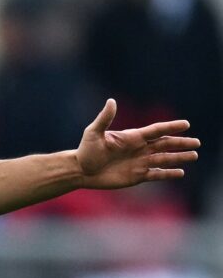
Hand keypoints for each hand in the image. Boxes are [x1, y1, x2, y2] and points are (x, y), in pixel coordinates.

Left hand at [75, 99, 199, 188]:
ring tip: (193, 156)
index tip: (186, 124)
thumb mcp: (93, 133)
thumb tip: (111, 101)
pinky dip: (168, 174)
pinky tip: (180, 173)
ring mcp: (139, 162)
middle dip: (181, 143)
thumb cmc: (86, 151)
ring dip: (179, 158)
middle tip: (197, 143)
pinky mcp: (136, 176)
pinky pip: (156, 175)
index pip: (156, 130)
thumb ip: (104, 118)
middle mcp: (139, 149)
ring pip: (164, 159)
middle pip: (165, 144)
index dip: (170, 127)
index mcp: (132, 137)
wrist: (80, 170)